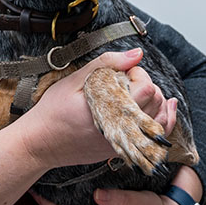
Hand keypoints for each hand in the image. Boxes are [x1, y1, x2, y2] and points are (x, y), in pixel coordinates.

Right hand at [15, 49, 178, 171]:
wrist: (39, 143)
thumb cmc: (52, 110)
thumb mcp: (75, 80)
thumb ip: (106, 64)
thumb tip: (136, 53)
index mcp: (110, 109)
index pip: (147, 89)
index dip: (138, 74)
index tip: (123, 71)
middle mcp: (120, 130)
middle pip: (156, 104)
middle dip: (148, 85)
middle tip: (128, 79)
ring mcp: (122, 144)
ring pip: (160, 123)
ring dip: (158, 102)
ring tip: (145, 90)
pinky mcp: (119, 151)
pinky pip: (152, 139)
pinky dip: (161, 121)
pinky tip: (165, 108)